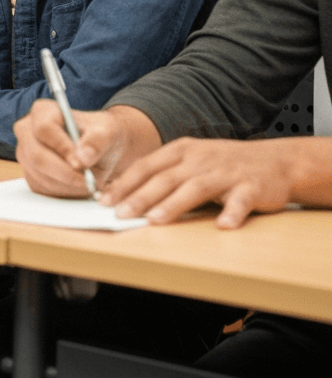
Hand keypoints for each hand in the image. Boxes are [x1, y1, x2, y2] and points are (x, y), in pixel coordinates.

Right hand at [14, 100, 158, 197]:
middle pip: (37, 155)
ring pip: (39, 175)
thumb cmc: (100, 135)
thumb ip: (98, 141)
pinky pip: (42, 188)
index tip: (81, 164)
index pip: (44, 129)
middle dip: (65, 173)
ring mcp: (25, 153)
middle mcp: (27, 130)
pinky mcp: (29, 174)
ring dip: (67, 185)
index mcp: (43, 111)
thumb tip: (83, 158)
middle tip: (89, 182)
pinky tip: (79, 185)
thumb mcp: (108, 131)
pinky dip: (63, 192)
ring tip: (89, 181)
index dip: (62, 148)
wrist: (98, 150)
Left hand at [101, 138, 293, 227]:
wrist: (274, 161)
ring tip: (155, 220)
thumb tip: (125, 195)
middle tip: (120, 214)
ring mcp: (226, 172)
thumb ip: (162, 174)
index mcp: (181, 151)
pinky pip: (241, 201)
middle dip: (140, 196)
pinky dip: (232, 213)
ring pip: (196, 188)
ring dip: (174, 204)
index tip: (104, 200)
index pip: (146, 166)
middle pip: (165, 178)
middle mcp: (200, 159)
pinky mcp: (252, 187)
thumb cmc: (222, 165)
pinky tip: (223, 226)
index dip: (125, 183)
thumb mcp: (190, 161)